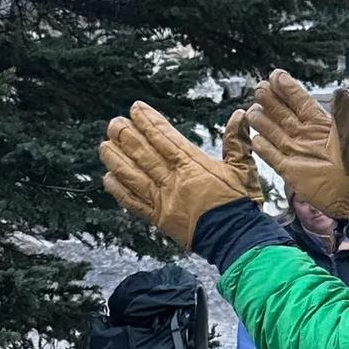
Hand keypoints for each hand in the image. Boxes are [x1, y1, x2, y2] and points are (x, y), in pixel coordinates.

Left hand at [100, 102, 264, 248]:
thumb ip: (237, 141)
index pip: (165, 138)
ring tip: (104, 146)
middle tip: (113, 123)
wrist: (235, 239)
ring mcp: (164, 200)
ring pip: (134, 176)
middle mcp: (174, 181)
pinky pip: (134, 203)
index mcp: (193, 166)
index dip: (149, 122)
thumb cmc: (240, 204)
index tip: (136, 109)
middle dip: (127, 136)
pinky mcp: (159, 219)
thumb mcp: (244, 168)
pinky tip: (108, 179)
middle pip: (145, 155)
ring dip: (117, 160)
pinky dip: (119, 191)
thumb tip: (238, 115)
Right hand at [247, 70, 348, 221]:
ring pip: (274, 132)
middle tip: (260, 87)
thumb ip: (343, 113)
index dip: (288, 88)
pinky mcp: (290, 170)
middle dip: (271, 100)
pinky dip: (262, 147)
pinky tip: (253, 138)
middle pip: (283, 113)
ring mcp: (296, 151)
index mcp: (320, 124)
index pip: (301, 101)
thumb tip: (340, 90)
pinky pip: (272, 156)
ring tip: (252, 109)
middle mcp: (305, 135)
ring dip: (263, 121)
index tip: (276, 75)